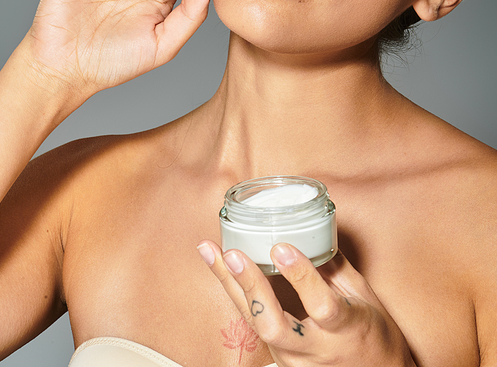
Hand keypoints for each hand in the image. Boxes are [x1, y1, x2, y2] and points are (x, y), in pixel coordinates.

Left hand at [198, 241, 415, 366]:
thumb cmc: (375, 334)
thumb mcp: (365, 297)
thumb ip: (336, 267)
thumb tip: (310, 230)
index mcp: (345, 330)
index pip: (321, 305)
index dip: (300, 276)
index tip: (281, 247)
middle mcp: (316, 350)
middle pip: (274, 325)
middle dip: (251, 288)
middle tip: (232, 254)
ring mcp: (295, 360)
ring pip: (255, 326)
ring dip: (230, 286)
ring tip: (209, 250)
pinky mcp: (281, 361)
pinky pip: (253, 325)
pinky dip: (235, 294)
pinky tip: (220, 268)